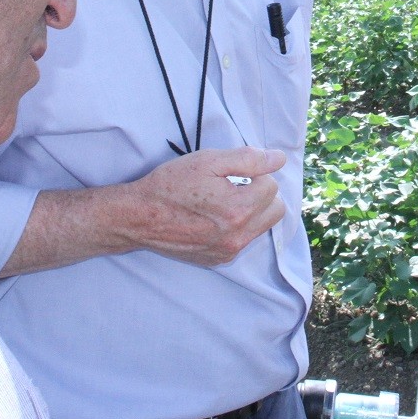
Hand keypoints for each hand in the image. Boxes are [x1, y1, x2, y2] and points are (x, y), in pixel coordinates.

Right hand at [121, 147, 286, 265]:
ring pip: (262, 226)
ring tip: (224, 201)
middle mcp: (237, 236)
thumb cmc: (170, 185)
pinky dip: (237, 227)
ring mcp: (228, 250)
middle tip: (236, 185)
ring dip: (252, 210)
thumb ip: (247, 159)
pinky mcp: (219, 259)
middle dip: (261, 193)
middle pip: (276, 209)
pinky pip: (244, 240)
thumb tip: (278, 159)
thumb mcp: (207, 161)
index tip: (234, 173)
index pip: (271, 186)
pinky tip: (214, 217)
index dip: (254, 174)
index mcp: (238, 209)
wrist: (139, 217)